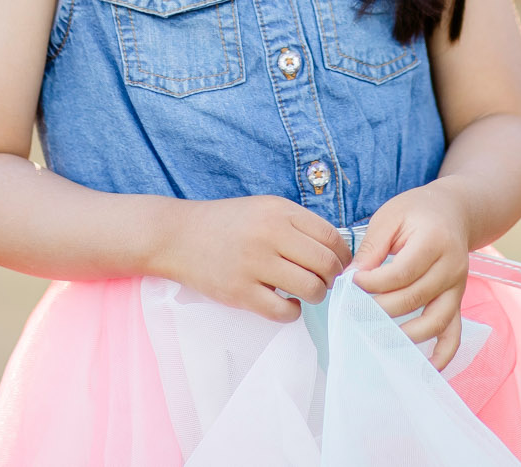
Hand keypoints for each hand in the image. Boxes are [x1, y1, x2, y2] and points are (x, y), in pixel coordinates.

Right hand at [154, 195, 351, 322]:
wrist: (178, 236)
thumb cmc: (226, 224)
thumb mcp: (264, 208)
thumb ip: (298, 224)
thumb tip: (336, 252)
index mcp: (279, 211)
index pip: (332, 237)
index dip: (342, 257)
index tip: (338, 266)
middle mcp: (270, 234)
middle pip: (326, 265)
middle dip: (331, 279)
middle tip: (322, 282)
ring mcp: (254, 264)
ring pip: (311, 289)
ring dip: (315, 296)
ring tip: (303, 292)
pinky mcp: (240, 292)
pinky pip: (284, 312)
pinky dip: (292, 312)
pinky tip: (284, 303)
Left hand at [351, 182, 470, 368]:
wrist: (454, 211)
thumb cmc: (417, 212)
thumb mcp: (390, 216)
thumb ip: (371, 247)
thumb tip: (351, 278)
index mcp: (434, 241)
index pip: (401, 274)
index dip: (372, 284)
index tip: (350, 284)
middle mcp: (451, 268)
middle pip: (413, 299)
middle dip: (379, 310)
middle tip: (352, 313)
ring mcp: (458, 289)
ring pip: (434, 322)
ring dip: (403, 336)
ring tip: (374, 338)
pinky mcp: (458, 302)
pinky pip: (455, 333)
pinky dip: (443, 354)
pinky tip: (425, 368)